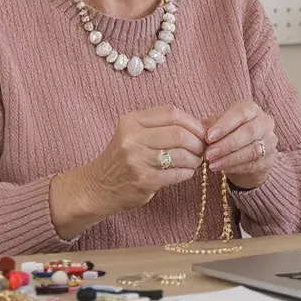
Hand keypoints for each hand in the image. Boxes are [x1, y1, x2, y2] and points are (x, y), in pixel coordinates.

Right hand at [87, 105, 208, 210]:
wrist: (98, 186)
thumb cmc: (122, 159)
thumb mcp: (133, 134)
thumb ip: (160, 127)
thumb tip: (200, 126)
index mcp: (131, 121)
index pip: (171, 113)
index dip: (192, 122)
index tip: (200, 132)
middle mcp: (132, 138)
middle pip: (179, 133)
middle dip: (197, 142)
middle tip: (201, 149)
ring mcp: (138, 160)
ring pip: (181, 154)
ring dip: (194, 159)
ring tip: (195, 161)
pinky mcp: (145, 180)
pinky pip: (177, 173)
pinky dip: (187, 172)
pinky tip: (185, 172)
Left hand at [203, 99, 277, 189]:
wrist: (247, 153)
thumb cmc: (230, 133)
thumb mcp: (220, 125)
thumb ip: (211, 125)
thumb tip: (198, 129)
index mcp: (251, 109)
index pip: (241, 112)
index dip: (225, 125)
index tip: (209, 137)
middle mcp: (264, 122)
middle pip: (248, 132)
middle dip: (226, 144)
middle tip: (209, 154)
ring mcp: (270, 141)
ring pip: (252, 150)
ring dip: (230, 158)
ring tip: (212, 164)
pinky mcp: (269, 160)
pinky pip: (253, 164)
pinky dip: (235, 167)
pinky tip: (222, 169)